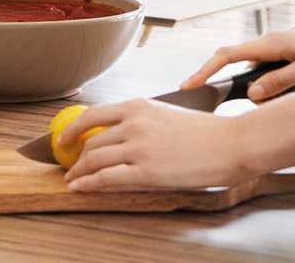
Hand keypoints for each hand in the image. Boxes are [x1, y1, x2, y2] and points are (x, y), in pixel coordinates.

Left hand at [63, 99, 252, 190]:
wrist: (231, 143)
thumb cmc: (206, 133)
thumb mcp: (167, 117)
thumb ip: (141, 123)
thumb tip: (117, 137)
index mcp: (140, 106)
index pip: (94, 115)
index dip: (73, 129)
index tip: (63, 139)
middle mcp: (135, 123)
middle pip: (92, 142)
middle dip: (75, 157)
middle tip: (69, 167)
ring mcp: (139, 148)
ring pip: (94, 160)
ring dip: (79, 173)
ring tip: (73, 180)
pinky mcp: (146, 172)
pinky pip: (106, 179)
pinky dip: (88, 184)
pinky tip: (81, 188)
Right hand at [179, 4, 294, 100]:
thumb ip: (281, 83)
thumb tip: (251, 95)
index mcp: (273, 44)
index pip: (228, 55)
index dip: (205, 71)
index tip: (188, 86)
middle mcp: (272, 43)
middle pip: (235, 63)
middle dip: (218, 82)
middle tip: (202, 102)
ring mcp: (281, 49)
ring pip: (254, 72)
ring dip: (248, 89)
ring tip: (242, 105)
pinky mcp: (291, 55)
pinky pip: (268, 72)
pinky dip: (264, 87)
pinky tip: (273, 98)